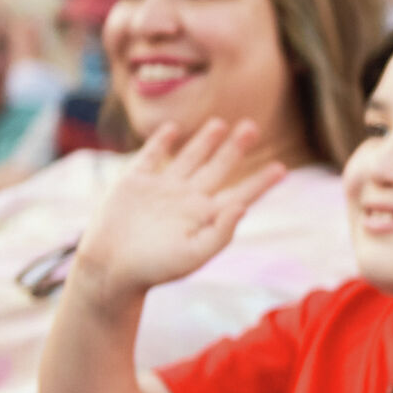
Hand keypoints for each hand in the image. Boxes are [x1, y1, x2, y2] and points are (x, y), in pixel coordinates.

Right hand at [70, 119, 285, 302]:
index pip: (240, 194)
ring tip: (221, 124)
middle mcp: (188, 200)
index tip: (282, 169)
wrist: (111, 269)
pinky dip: (162, 141)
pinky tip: (173, 128)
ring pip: (189, 158)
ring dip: (205, 140)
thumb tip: (243, 206)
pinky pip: (151, 156)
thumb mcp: (194, 255)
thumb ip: (221, 232)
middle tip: (251, 127)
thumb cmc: (155, 268)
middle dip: (235, 148)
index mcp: (206, 217)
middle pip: (218, 168)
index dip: (261, 182)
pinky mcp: (135, 182)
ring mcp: (162, 189)